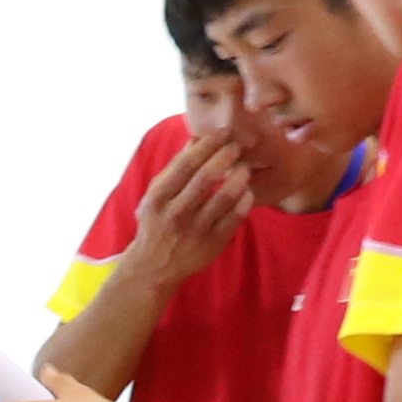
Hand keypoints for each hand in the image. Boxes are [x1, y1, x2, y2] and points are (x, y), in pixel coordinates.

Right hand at [114, 135, 250, 286]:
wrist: (154, 267)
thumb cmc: (156, 223)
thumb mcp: (155, 195)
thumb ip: (175, 168)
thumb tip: (196, 139)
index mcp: (159, 198)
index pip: (185, 164)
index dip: (206, 145)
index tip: (221, 133)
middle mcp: (176, 213)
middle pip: (205, 178)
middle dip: (225, 157)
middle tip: (237, 146)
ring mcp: (195, 230)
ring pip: (224, 198)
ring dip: (239, 177)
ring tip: (244, 167)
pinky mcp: (213, 244)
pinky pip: (235, 218)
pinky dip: (244, 201)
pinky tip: (247, 191)